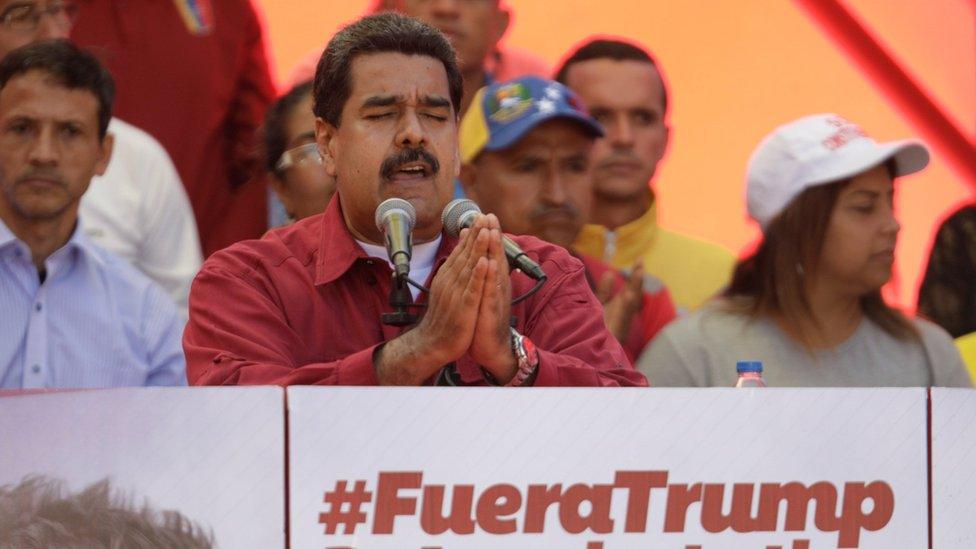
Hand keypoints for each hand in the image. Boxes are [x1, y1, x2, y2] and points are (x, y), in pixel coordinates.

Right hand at [375, 222, 489, 384]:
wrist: (433, 343)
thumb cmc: (444, 317)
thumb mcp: (448, 289)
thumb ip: (454, 269)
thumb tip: (460, 250)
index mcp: (448, 276)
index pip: (461, 251)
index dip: (471, 233)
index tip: (479, 215)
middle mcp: (451, 281)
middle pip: (465, 254)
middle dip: (476, 234)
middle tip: (483, 215)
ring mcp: (457, 293)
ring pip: (469, 267)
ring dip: (477, 249)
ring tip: (485, 231)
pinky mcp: (464, 307)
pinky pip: (472, 289)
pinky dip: (478, 276)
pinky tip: (484, 263)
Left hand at [468, 213, 516, 382]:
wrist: (491, 348)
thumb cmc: (485, 321)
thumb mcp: (484, 294)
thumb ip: (484, 275)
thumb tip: (482, 256)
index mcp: (494, 282)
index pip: (492, 254)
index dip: (489, 235)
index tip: (485, 215)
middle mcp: (497, 287)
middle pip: (496, 257)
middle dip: (493, 235)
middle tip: (490, 215)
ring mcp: (495, 298)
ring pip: (496, 270)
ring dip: (494, 251)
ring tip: (492, 232)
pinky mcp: (491, 311)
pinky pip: (491, 292)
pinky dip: (490, 278)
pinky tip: (489, 265)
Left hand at [596, 261, 643, 343]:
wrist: (585, 354)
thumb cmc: (592, 329)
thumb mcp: (599, 306)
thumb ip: (605, 292)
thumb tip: (610, 273)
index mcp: (619, 309)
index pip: (630, 290)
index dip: (635, 277)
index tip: (639, 261)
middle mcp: (621, 317)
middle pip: (632, 297)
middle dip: (637, 281)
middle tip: (640, 263)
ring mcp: (618, 326)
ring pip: (629, 308)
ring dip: (634, 292)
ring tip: (638, 275)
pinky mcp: (613, 335)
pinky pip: (620, 322)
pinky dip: (626, 309)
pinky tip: (629, 297)